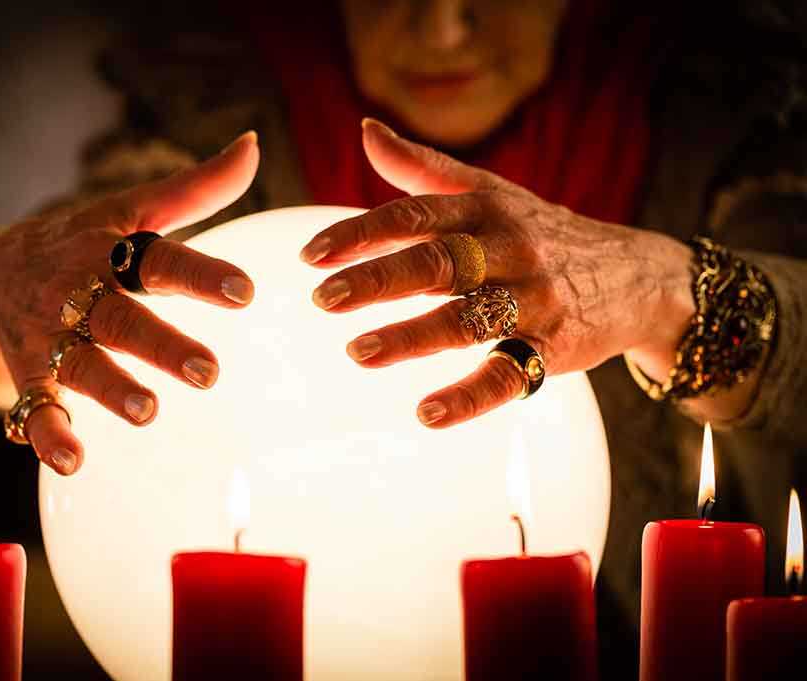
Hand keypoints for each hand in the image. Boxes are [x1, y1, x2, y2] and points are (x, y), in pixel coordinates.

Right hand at [0, 132, 259, 473]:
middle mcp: (78, 293)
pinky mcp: (30, 374)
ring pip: (81, 364)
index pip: (159, 260)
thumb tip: (252, 145)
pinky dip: (47, 434)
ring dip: (111, 389)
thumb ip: (197, 188)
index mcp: (108, 251)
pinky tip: (72, 460)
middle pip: (122, 318)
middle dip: (162, 345)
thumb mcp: (132, 210)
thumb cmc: (83, 240)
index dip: (201, 275)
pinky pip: (35, 406)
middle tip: (209, 372)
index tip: (245, 292)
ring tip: (147, 412)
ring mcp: (51, 337)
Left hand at [301, 119, 693, 427]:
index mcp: (486, 210)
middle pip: (437, 262)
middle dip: (377, 279)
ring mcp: (532, 300)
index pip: (415, 214)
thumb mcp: (490, 192)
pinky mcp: (553, 348)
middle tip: (322, 298)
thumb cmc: (542, 232)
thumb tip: (366, 130)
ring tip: (359, 353)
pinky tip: (428, 413)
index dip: (361, 233)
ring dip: (411, 337)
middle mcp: (509, 250)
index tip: (312, 255)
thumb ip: (423, 169)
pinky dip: (469, 396)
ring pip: (468, 318)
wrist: (636, 275)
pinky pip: (509, 374)